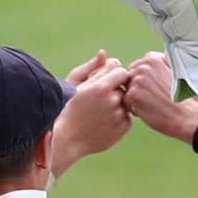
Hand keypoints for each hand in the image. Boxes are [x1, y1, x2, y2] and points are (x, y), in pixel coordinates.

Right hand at [51, 50, 131, 177]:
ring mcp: (119, 115)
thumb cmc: (72, 109)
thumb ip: (98, 70)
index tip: (106, 82)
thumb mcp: (80, 86)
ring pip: (127, 102)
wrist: (69, 139)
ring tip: (100, 113)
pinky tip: (105, 122)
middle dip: (115, 91)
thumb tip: (112, 58)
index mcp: (101, 87)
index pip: (121, 71)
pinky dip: (120, 118)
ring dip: (118, 104)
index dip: (114, 75)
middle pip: (124, 87)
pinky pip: (128, 116)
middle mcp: (112, 100)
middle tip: (99, 101)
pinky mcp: (124, 127)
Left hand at [125, 52, 197, 143]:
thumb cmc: (181, 98)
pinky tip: (148, 111)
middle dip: (137, 88)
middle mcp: (144, 66)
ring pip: (127, 90)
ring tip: (152, 104)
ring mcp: (138, 79)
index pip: (137, 67)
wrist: (187, 116)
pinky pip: (125, 102)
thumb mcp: (172, 73)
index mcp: (153, 59)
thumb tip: (143, 66)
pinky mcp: (134, 94)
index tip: (157, 88)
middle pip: (129, 78)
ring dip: (135, 98)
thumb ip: (157, 67)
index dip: (144, 80)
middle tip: (153, 98)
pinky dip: (134, 109)